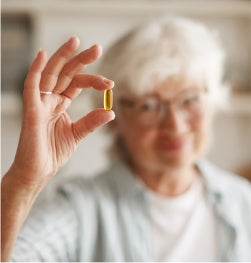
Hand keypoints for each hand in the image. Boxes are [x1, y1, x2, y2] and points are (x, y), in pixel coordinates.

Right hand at [9, 36, 114, 187]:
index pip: (77, 84)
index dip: (93, 80)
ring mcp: (40, 103)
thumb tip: (110, 111)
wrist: (39, 171)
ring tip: (76, 41)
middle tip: (98, 48)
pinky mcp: (31, 110)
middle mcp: (50, 99)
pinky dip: (35, 70)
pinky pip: (31, 86)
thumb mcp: (78, 134)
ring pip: (50, 73)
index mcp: (60, 104)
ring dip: (62, 57)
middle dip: (81, 60)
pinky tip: (43, 54)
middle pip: (66, 73)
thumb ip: (92, 121)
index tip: (110, 83)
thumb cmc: (53, 152)